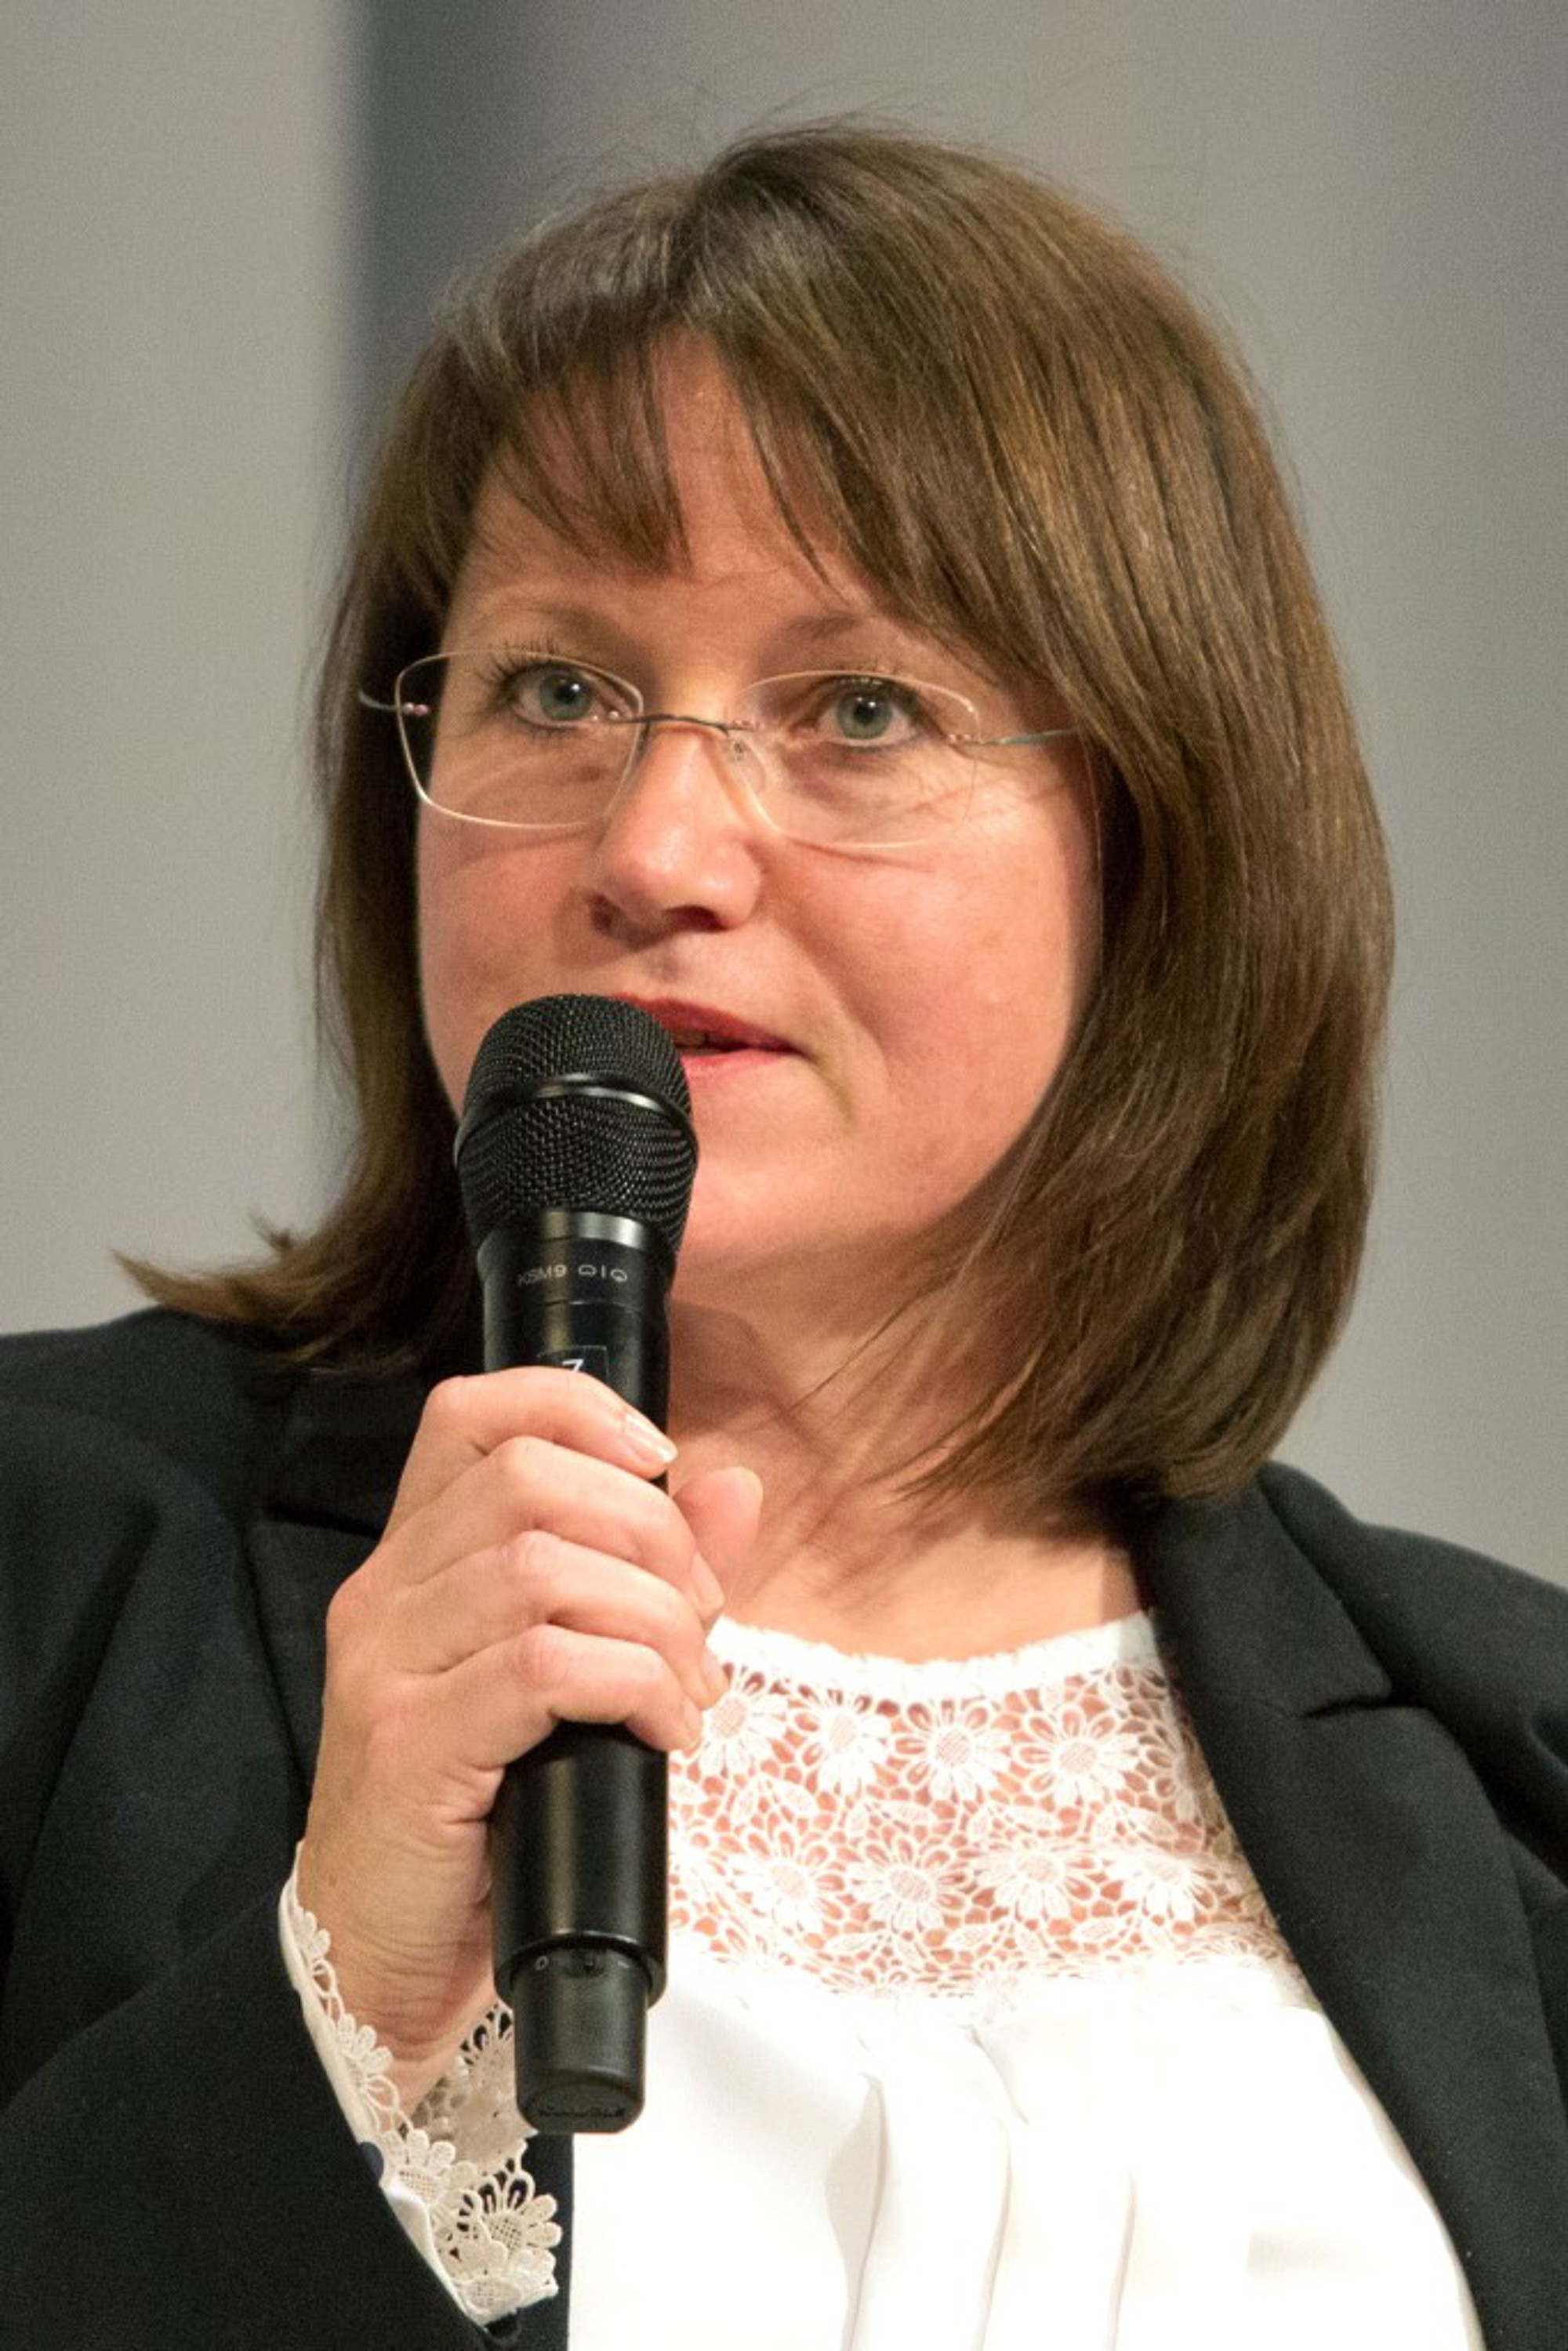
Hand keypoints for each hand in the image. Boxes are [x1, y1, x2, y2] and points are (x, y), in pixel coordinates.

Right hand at [295, 1369, 760, 2102]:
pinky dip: (632, 1682)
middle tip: (702, 1617)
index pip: (472, 1413)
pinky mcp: (406, 1747)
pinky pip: (540, 1667)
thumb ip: (652, 1573)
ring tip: (691, 1686)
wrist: (383, 1963)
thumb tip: (734, 1486)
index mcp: (414, 1558)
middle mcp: (385, 1594)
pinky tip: (666, 1728)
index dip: (577, 1408)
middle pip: (528, 1481)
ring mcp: (386, 1667)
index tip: (662, 1463)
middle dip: (651, 1532)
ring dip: (655, 1618)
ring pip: (539, 1568)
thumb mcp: (575, 1679)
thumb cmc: (487, 1814)